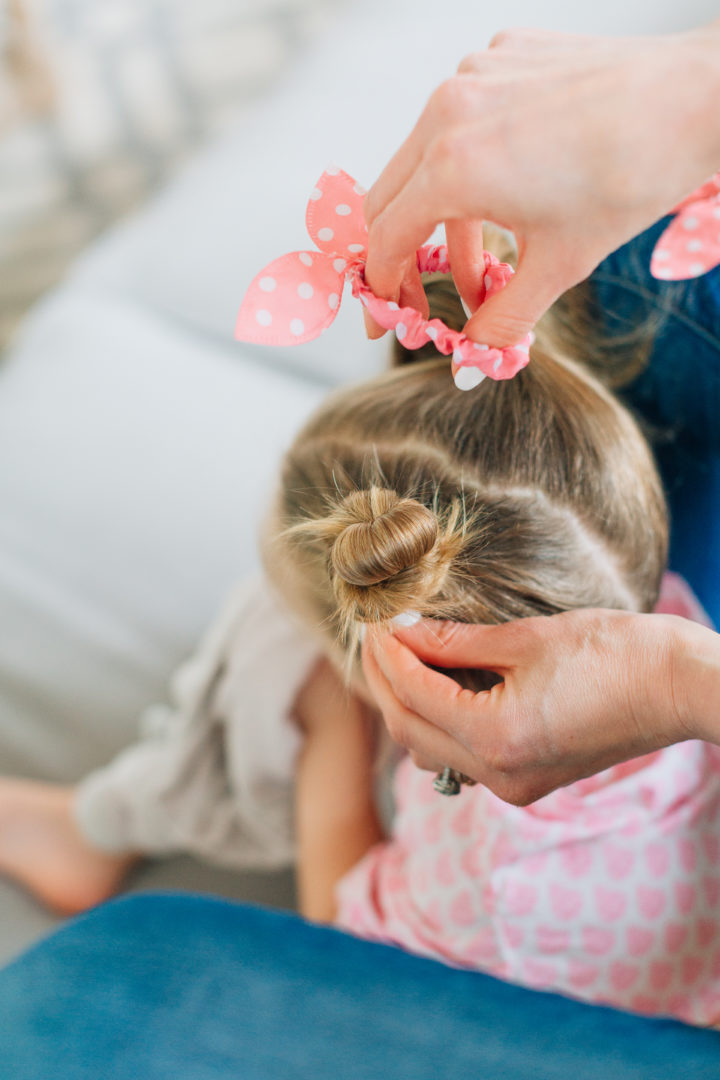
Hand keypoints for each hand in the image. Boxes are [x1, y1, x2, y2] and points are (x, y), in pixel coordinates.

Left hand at [362, 609, 699, 805]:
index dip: (384, 652)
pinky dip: (437, 720)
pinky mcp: (525, 780)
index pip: (410, 693)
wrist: (678, 689)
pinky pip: (460, 755)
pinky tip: (434, 682)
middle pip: (408, 729)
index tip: (372, 618)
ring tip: (397, 653)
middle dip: (383, 679)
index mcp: (494, 738)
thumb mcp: (525, 638)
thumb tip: (402, 630)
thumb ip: (454, 642)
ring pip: (429, 749)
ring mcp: (512, 785)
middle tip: (373, 633)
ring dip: (405, 703)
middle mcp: (497, 774)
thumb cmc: (614, 655)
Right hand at [363, 22, 719, 346]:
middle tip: (425, 299)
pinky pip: (459, 121)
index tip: (390, 316)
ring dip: (443, 221)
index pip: (385, 239)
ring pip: (423, 161)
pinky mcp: (500, 55)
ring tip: (486, 267)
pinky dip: (470, 168)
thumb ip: (501, 320)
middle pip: (388, 199)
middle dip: (402, 258)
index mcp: (452, 166)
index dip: (382, 289)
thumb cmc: (631, 177)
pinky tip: (512, 195)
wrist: (694, 102)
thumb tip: (471, 360)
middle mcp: (448, 111)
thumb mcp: (558, 266)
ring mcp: (473, 74)